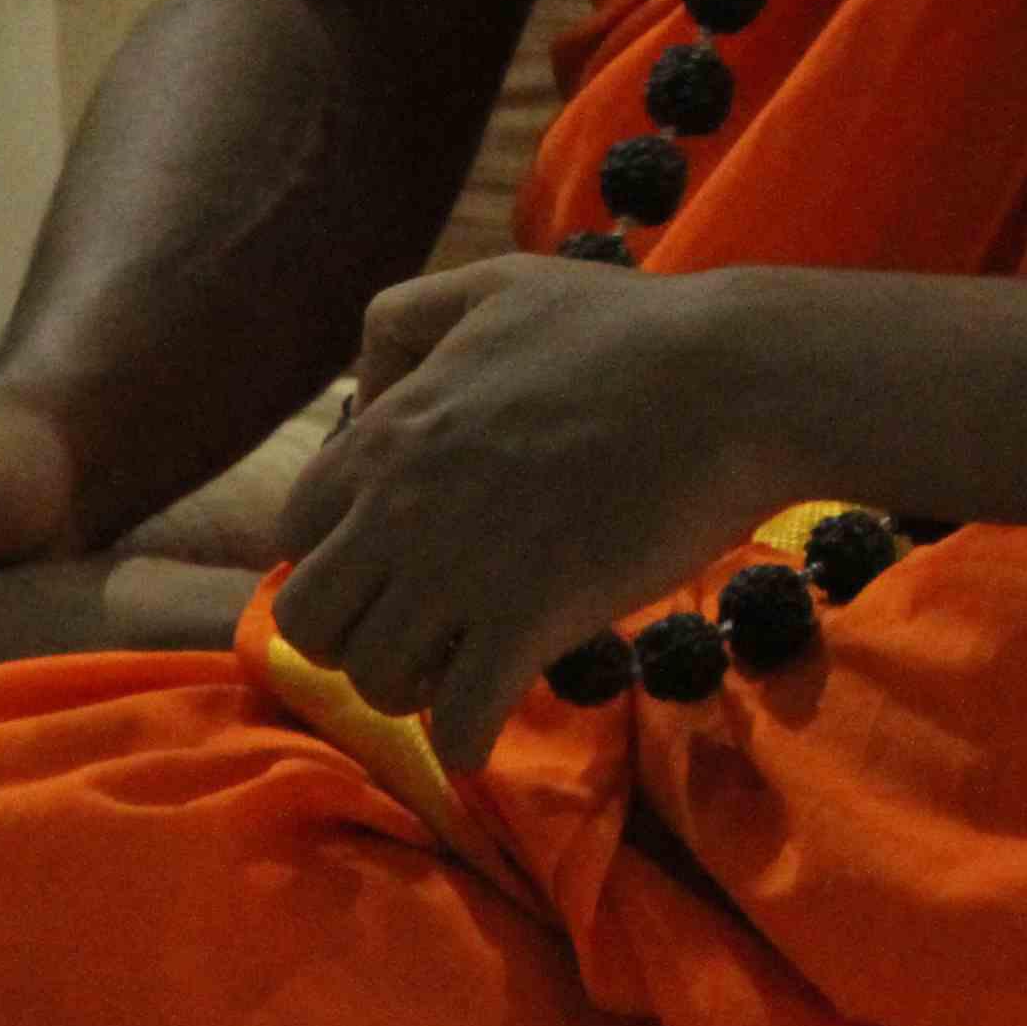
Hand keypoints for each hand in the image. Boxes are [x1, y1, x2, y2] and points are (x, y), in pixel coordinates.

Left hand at [269, 254, 799, 775]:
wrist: (732, 380)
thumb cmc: (627, 328)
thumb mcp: (496, 285)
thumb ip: (408, 317)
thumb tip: (364, 388)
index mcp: (390, 433)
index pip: (294, 533)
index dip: (334, 562)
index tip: (385, 575)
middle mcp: (403, 507)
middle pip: (309, 621)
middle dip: (351, 640)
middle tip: (413, 635)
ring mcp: (461, 570)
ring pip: (374, 680)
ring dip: (411, 691)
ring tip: (460, 674)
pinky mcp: (530, 622)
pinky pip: (458, 722)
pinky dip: (465, 740)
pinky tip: (490, 727)